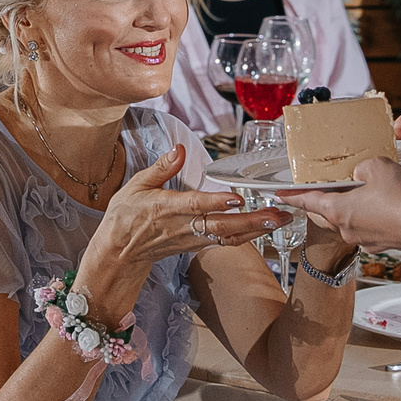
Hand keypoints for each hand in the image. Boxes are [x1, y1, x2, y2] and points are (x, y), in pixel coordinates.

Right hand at [75, 145, 279, 316]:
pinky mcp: (197, 246)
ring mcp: (191, 239)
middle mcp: (182, 226)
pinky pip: (225, 242)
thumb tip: (178, 148)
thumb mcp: (136, 185)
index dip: (216, 203)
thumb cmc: (126, 216)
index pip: (195, 205)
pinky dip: (247, 236)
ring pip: (228, 236)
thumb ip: (161, 167)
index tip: (237, 199)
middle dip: (251, 221)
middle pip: (221, 226)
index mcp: (166, 208)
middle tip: (277, 214)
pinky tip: (264, 228)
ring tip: (280, 220)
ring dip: (256, 230)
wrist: (120, 252)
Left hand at [274, 155, 400, 255]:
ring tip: (377, 188)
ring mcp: (366, 239)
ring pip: (356, 217)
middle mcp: (347, 228)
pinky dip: (382, 212)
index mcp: (337, 210)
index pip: (307, 201)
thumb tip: (362, 173)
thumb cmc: (399, 200)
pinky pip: (377, 224)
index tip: (281, 195)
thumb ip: (362, 167)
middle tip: (333, 187)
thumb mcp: (375, 167)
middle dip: (333, 197)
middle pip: (331, 210)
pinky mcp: (385, 243)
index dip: (293, 196)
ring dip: (362, 203)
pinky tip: (396, 200)